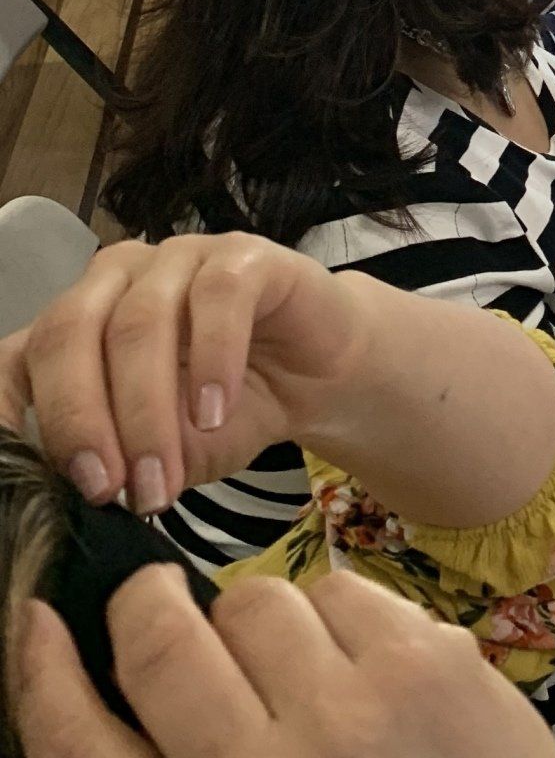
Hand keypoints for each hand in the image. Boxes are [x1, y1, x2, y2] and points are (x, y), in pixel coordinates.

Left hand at [0, 234, 367, 516]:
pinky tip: (215, 411)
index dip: (6, 416)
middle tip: (105, 490)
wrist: (319, 378)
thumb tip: (75, 502)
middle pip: (69, 333)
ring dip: (147, 411)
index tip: (21, 485)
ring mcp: (179, 258)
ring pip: (140, 322)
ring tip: (164, 477)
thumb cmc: (227, 414)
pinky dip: (211, 360)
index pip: (14, 359)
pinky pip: (217, 296)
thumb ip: (117, 467)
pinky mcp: (244, 256)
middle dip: (79, 420)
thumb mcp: (159, 456)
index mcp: (77, 326)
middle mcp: (115, 281)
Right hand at [17, 567, 554, 757]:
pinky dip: (341, 611)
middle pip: (157, 641)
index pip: (75, 752)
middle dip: (149, 606)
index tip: (38, 624)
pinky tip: (365, 666)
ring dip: (255, 616)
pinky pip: (344, 587)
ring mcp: (357, 718)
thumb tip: (115, 699)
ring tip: (291, 665)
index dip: (40, 674)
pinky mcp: (434, 664)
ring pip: (253, 597)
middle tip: (165, 609)